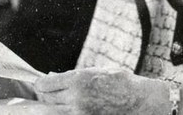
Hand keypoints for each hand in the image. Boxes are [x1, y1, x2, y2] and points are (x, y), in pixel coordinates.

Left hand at [34, 68, 169, 114]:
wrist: (141, 102)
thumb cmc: (121, 83)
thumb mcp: (97, 71)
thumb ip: (73, 76)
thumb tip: (53, 78)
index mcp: (78, 81)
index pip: (45, 84)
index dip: (40, 84)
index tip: (41, 84)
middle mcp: (76, 99)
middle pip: (45, 100)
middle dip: (43, 96)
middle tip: (44, 94)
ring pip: (52, 113)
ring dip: (50, 108)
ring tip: (54, 104)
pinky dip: (62, 114)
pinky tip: (66, 110)